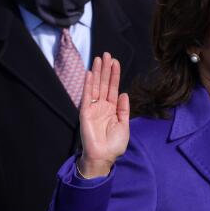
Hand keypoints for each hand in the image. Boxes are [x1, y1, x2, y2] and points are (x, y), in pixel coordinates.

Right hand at [78, 53, 129, 178]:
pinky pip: (87, 96)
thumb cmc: (114, 144)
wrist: (104, 156)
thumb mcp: (124, 125)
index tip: (115, 62)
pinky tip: (90, 73)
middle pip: (104, 83)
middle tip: (106, 54)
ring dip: (97, 72)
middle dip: (105, 69)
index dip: (114, 75)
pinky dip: (88, 84)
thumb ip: (123, 109)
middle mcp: (102, 106)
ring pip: (96, 86)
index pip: (113, 88)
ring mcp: (93, 108)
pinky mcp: (85, 112)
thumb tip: (123, 93)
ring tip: (99, 58)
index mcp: (112, 109)